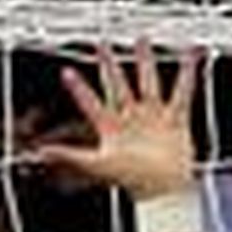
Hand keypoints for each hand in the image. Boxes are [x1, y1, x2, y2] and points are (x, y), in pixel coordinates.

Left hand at [34, 42, 197, 200]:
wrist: (162, 190)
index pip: (91, 103)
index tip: (66, 72)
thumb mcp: (97, 165)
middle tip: (102, 44)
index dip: (78, 89)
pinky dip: (189, 72)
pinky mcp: (174, 119)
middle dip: (109, 66)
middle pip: (117, 85)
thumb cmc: (131, 179)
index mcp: (112, 129)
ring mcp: (153, 117)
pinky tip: (191, 54)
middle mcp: (131, 119)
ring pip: (147, 82)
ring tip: (142, 40)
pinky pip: (182, 91)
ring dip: (145, 61)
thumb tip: (41, 153)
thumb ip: (69, 156)